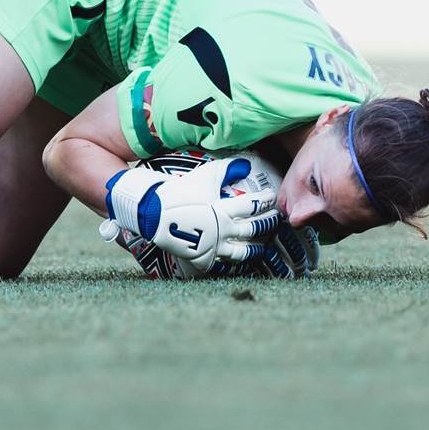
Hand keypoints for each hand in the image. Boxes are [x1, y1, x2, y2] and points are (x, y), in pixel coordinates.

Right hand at [103, 167, 279, 273]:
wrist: (152, 212)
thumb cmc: (179, 192)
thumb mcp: (204, 176)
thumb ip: (226, 170)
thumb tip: (246, 165)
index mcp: (223, 210)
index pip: (252, 206)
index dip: (265, 202)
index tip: (272, 199)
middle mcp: (221, 231)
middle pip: (252, 229)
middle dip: (268, 224)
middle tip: (276, 220)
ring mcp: (212, 247)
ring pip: (241, 252)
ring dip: (255, 250)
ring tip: (262, 249)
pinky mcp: (201, 259)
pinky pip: (220, 264)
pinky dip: (229, 264)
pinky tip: (236, 262)